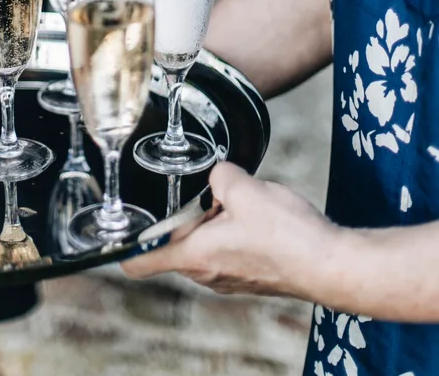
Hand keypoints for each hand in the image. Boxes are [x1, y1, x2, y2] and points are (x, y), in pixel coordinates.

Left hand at [124, 162, 336, 300]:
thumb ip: (218, 174)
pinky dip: (234, 228)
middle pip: (174, 242)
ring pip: (204, 241)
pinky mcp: (249, 274)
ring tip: (237, 200)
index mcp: (193, 255)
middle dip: (184, 213)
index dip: (123, 244)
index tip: (120, 225)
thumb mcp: (244, 187)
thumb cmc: (288, 236)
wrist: (331, 264)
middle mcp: (205, 273)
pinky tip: (257, 213)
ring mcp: (228, 278)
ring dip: (213, 219)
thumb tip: (216, 174)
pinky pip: (228, 247)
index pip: (138, 263)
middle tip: (203, 191)